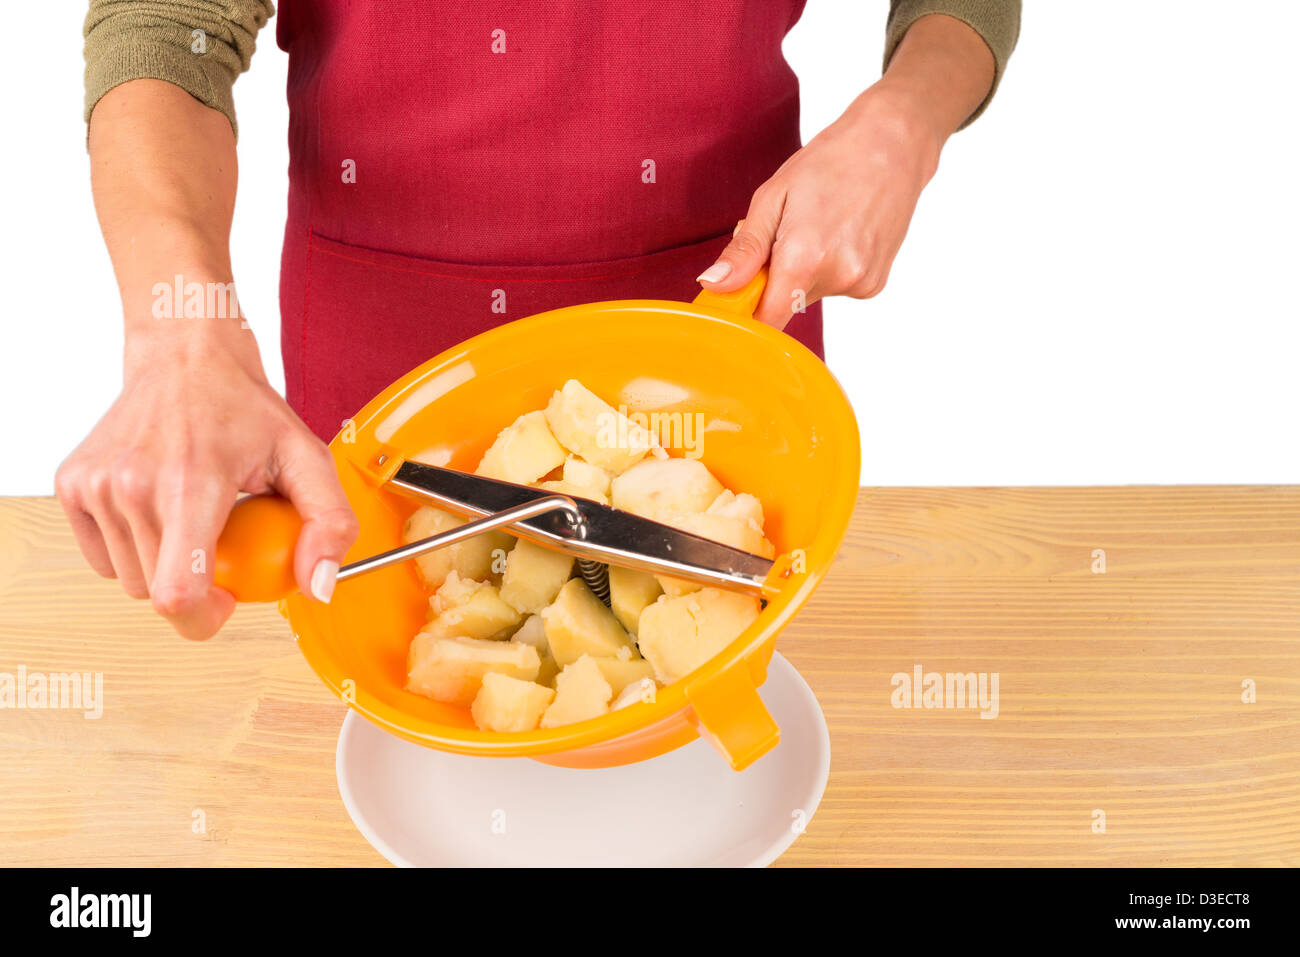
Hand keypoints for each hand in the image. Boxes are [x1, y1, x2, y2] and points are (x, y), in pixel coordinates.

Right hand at [54, 321, 357, 638]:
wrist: (185, 357)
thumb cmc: (245, 408)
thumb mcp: (307, 458)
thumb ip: (329, 523)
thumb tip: (320, 586)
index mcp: (190, 484)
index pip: (175, 593)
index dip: (202, 619)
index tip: (227, 601)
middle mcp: (133, 485)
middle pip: (157, 592)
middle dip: (195, 583)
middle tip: (224, 538)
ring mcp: (96, 485)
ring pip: (130, 578)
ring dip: (164, 563)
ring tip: (193, 515)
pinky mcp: (72, 486)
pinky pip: (104, 557)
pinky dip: (135, 547)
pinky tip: (160, 509)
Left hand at [698, 13, 996, 328]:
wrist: (893, 145)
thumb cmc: (830, 162)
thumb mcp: (772, 198)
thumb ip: (744, 250)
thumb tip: (714, 284)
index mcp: (805, 258)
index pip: (766, 321)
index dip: (748, 314)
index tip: (738, 296)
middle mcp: (837, 277)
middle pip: (786, 305)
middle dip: (774, 280)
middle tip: (784, 235)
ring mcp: (861, 283)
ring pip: (809, 296)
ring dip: (802, 273)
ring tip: (819, 227)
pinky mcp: (874, 284)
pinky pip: (835, 289)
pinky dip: (828, 270)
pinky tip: (841, 235)